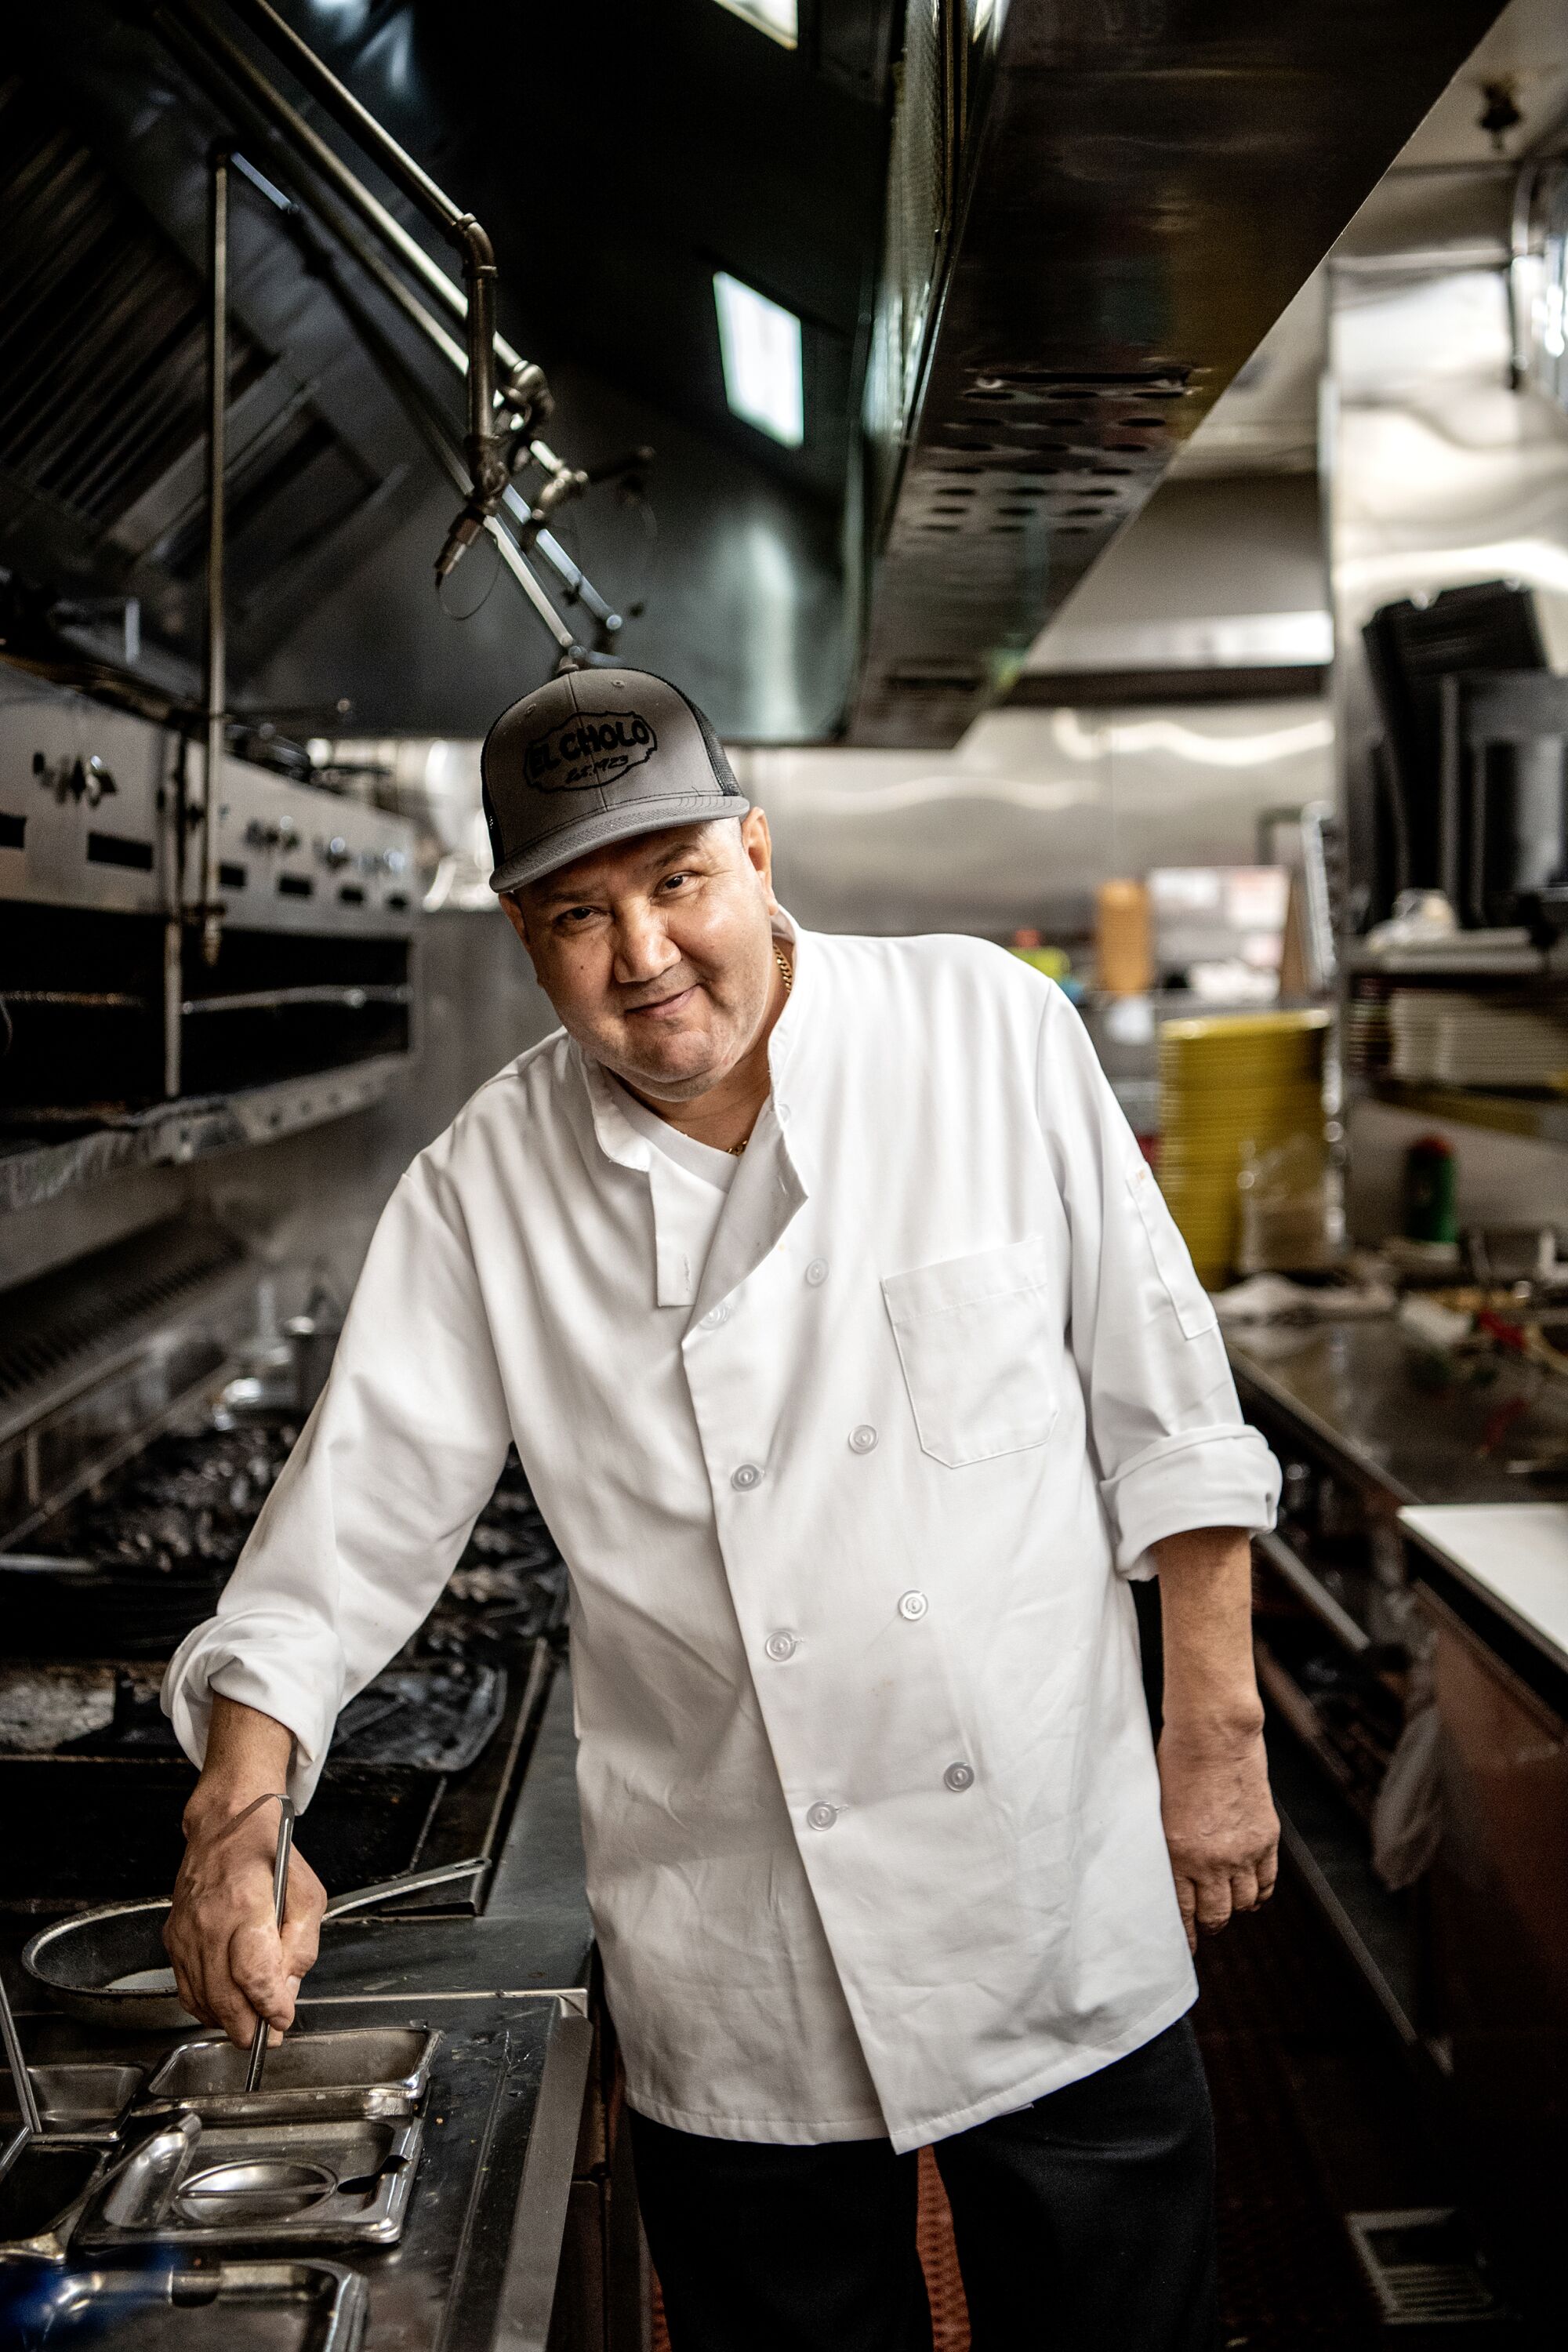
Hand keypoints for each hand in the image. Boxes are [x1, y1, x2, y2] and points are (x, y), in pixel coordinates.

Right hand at [164, 1795, 326, 2050]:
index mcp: (247, 1906)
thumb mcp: (307, 1893)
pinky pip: (185, 1986)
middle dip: (248, 2027)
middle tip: (266, 2037)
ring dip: (225, 2021)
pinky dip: (204, 2006)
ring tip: (249, 2027)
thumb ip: (302, 1945)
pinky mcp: (173, 1936)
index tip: (283, 2019)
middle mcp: (210, 1922)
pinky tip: (223, 2008)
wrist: (225, 1823)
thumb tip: (288, 1991)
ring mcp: (186, 1931)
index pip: (254, 1975)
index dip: (270, 2007)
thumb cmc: (270, 1852)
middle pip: (224, 1996)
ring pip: (201, 1998)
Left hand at [1157, 1720, 1278, 1950]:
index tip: (1185, 1945)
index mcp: (1178, 1854)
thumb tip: (1171, 1877)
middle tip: (1207, 1927)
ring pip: (1244, 1903)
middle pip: (1217, 1915)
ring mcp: (1243, 1851)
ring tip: (1228, 1906)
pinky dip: (1259, 1892)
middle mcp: (1212, 1860)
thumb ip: (1168, 1847)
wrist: (1214, 1734)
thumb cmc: (1175, 1762)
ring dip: (1236, 1908)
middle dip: (1210, 1926)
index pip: (1182, 1912)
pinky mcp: (1266, 1838)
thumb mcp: (1158, 1811)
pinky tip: (1251, 1893)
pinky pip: (1267, 1881)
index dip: (1185, 1934)